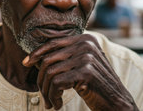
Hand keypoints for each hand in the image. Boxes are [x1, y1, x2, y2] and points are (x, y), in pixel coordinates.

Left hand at [22, 34, 137, 110]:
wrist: (117, 102)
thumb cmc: (96, 85)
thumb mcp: (81, 65)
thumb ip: (64, 57)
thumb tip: (33, 58)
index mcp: (85, 39)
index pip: (53, 43)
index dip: (36, 53)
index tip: (26, 63)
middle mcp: (86, 44)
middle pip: (48, 59)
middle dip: (41, 80)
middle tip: (44, 96)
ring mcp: (87, 57)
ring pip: (49, 72)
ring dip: (46, 92)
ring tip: (51, 102)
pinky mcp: (86, 72)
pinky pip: (56, 83)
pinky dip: (53, 96)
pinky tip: (58, 104)